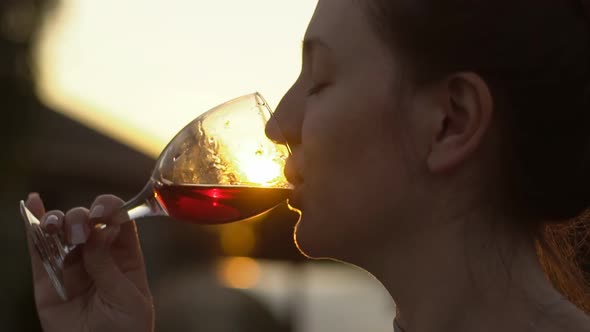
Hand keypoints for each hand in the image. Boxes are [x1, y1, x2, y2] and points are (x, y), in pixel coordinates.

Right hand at [25, 193, 153, 331]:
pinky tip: (32, 203)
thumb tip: (98, 231)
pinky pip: (38, 249)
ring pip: (62, 231)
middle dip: (83, 217)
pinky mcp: (48, 280)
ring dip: (59, 220)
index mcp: (125, 256)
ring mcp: (72, 265)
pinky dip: (32, 225)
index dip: (111, 209)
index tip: (103, 212)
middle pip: (88, 221)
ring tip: (58, 227)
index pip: (119, 221)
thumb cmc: (127, 331)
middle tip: (82, 232)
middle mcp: (98, 255)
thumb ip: (109, 266)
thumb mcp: (127, 298)